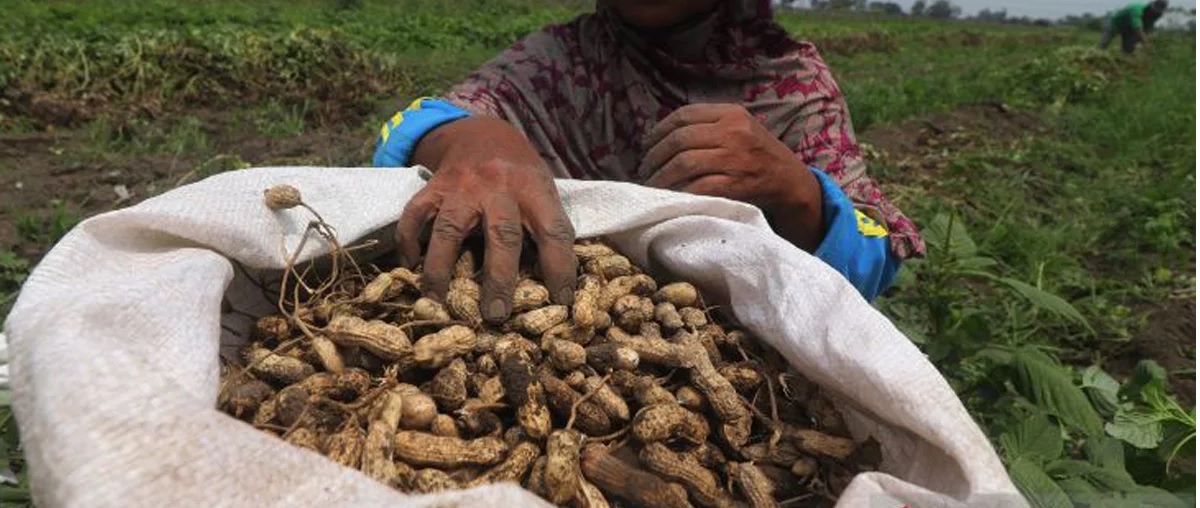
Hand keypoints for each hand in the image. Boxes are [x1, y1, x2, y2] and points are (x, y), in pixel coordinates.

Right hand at [397, 117, 576, 322]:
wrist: (482, 134)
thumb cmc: (520, 174)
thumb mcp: (543, 189)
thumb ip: (547, 225)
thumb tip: (556, 284)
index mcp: (534, 189)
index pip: (554, 231)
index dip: (560, 267)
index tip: (561, 300)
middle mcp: (498, 187)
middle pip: (502, 236)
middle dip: (500, 279)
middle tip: (495, 314)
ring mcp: (461, 187)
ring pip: (449, 231)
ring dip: (442, 270)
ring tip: (438, 303)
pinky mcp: (432, 188)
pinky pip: (415, 216)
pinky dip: (409, 242)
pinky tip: (410, 267)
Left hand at [638, 104, 823, 249]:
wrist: (789, 180)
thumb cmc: (757, 153)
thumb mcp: (739, 126)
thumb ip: (709, 124)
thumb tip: (662, 134)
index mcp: (730, 113)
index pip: (684, 115)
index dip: (659, 130)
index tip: (646, 144)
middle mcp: (733, 132)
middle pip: (679, 139)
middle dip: (655, 156)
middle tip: (644, 168)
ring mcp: (735, 159)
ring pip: (684, 163)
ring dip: (661, 176)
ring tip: (651, 184)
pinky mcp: (736, 184)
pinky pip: (698, 186)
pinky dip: (680, 192)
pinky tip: (670, 196)